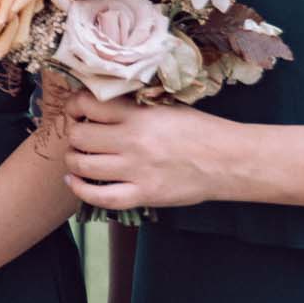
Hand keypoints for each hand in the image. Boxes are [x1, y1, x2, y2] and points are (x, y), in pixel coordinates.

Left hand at [63, 91, 241, 212]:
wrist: (230, 161)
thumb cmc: (200, 131)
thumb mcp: (165, 108)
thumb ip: (133, 109)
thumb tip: (99, 106)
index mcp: (139, 116)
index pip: (89, 105)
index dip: (75, 106)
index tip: (76, 109)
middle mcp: (134, 142)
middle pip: (80, 137)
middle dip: (73, 135)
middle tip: (78, 135)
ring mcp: (137, 171)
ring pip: (84, 166)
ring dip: (73, 161)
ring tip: (76, 157)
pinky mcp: (145, 195)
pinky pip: (102, 197)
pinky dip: (81, 190)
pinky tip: (75, 182)